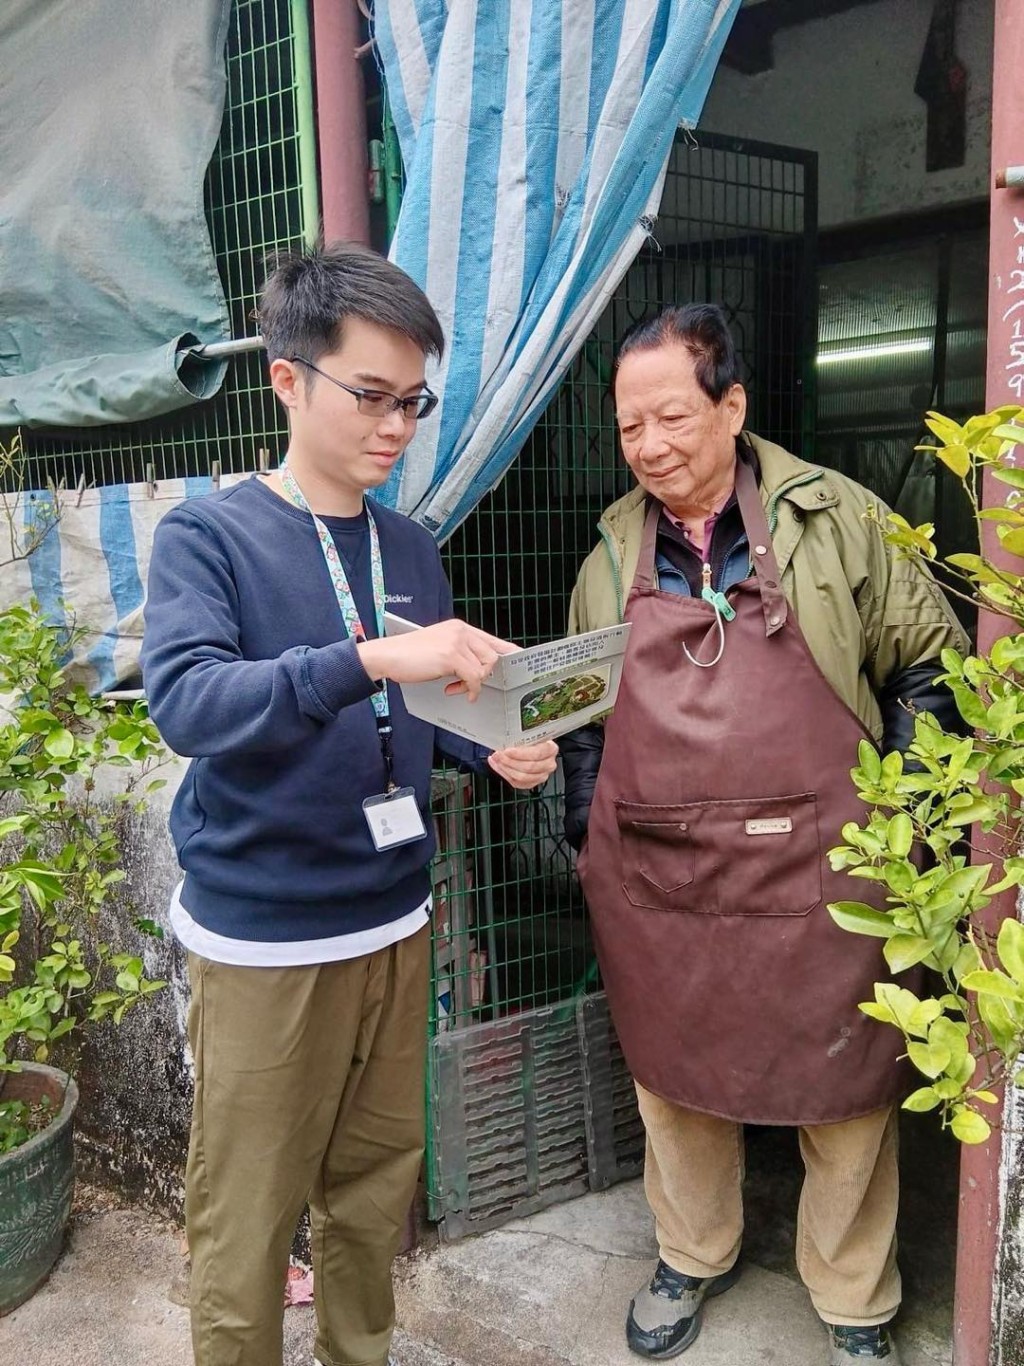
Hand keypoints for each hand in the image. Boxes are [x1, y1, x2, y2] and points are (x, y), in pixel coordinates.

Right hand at [357, 619, 517, 701]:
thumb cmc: (410, 656)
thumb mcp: (439, 648)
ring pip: (484, 667)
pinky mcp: (450, 655)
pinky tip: (455, 691)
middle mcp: (461, 631)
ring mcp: (456, 642)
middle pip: (492, 655)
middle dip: (484, 674)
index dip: (508, 652)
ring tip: (457, 687)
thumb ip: (460, 653)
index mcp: (459, 628)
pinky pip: (473, 677)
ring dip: (474, 683)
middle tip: (469, 685)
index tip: (520, 661)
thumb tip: (480, 669)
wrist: (387, 655)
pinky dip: (468, 689)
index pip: (492, 640)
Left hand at [488, 739, 558, 789]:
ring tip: (497, 760)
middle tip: (499, 755)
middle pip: (529, 767)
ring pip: (523, 777)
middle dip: (510, 761)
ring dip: (506, 769)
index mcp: (551, 749)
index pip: (537, 753)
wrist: (533, 747)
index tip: (507, 751)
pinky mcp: (532, 783)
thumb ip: (520, 738)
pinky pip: (517, 783)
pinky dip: (505, 774)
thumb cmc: (531, 740)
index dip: (520, 754)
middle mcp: (549, 764)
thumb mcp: (529, 734)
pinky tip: (498, 766)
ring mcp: (541, 775)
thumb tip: (505, 739)